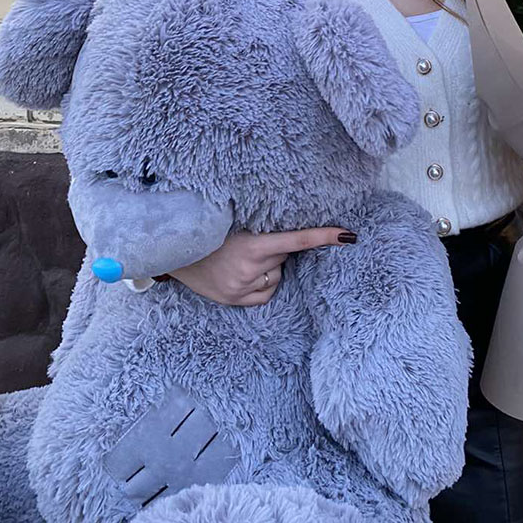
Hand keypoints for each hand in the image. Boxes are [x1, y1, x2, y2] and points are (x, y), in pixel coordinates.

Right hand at [169, 227, 355, 305]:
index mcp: (253, 244)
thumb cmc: (207, 230)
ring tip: (241, 256)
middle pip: (285, 255)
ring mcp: (243, 287)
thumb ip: (262, 227)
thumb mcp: (235, 222)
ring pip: (277, 274)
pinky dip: (263, 284)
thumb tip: (290, 231)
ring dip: (268, 265)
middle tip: (250, 239)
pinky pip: (267, 293)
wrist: (173, 250)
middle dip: (276, 247)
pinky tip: (244, 274)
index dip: (324, 236)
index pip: (298, 240)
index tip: (349, 235)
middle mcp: (250, 268)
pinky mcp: (235, 300)